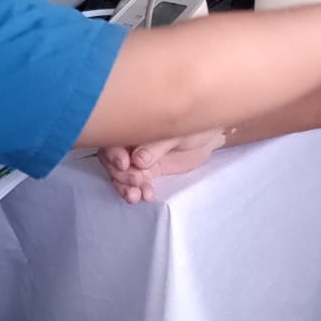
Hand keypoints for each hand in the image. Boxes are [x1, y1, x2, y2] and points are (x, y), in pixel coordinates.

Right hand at [97, 131, 225, 203]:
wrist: (209, 136)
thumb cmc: (192, 126)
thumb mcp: (176, 133)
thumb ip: (156, 146)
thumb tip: (137, 159)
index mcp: (133, 124)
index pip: (113, 139)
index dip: (113, 153)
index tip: (124, 164)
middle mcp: (129, 141)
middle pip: (112, 160)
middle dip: (120, 174)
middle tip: (136, 180)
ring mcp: (136, 158)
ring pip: (121, 174)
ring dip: (125, 187)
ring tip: (136, 196)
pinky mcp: (146, 172)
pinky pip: (136, 183)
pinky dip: (138, 191)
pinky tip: (146, 196)